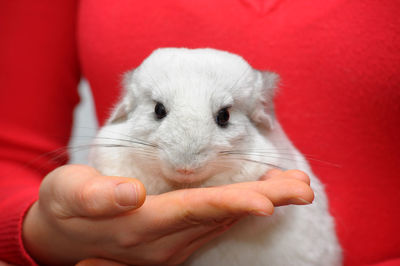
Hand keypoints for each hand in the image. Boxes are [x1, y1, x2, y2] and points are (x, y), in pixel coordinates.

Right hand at [22, 165, 312, 264]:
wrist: (62, 235)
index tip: (270, 201)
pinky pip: (214, 223)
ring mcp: (171, 244)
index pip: (194, 211)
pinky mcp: (174, 239)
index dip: (232, 204)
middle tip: (303, 188)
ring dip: (261, 203)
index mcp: (141, 226)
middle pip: (221, 217)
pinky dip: (241, 208)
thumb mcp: (69, 194)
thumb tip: (131, 194)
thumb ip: (96, 195)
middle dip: (265, 201)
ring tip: (295, 186)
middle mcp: (163, 241)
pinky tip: (262, 195)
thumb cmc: (64, 207)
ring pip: (223, 221)